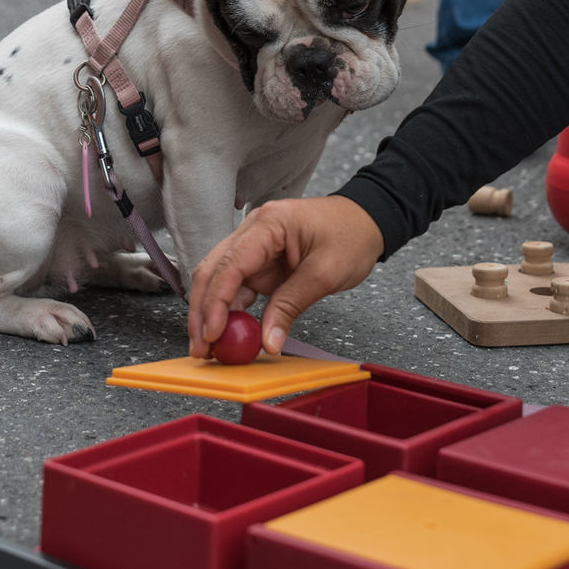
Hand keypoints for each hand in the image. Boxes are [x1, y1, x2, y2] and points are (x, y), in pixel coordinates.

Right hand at [187, 195, 384, 357]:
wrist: (367, 220)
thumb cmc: (351, 235)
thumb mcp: (325, 273)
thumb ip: (291, 306)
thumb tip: (267, 341)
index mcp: (268, 224)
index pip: (230, 265)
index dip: (215, 303)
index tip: (212, 334)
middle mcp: (253, 231)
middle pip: (213, 272)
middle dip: (202, 312)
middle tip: (201, 348)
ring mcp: (254, 246)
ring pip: (219, 281)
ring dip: (212, 314)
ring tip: (211, 348)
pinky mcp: (260, 261)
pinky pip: (237, 287)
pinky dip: (231, 311)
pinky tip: (230, 334)